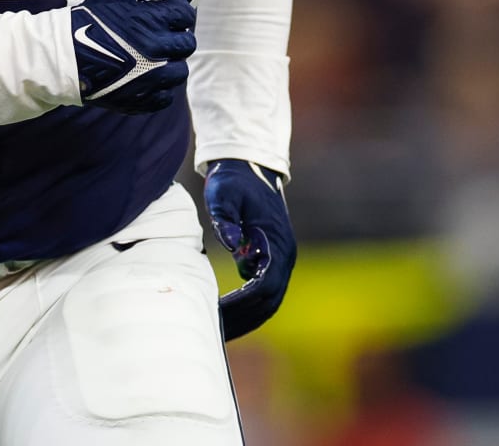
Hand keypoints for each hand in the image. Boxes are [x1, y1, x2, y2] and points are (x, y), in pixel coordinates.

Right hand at [70, 0, 203, 114]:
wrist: (65, 56)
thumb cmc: (94, 17)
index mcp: (155, 20)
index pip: (187, 16)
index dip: (175, 14)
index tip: (161, 17)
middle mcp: (158, 50)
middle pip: (188, 44)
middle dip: (174, 38)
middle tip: (154, 37)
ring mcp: (152, 79)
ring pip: (180, 72)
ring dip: (169, 64)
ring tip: (149, 59)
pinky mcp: (143, 101)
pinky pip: (166, 97)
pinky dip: (157, 89)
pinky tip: (141, 78)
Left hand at [204, 159, 295, 339]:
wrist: (250, 166)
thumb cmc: (233, 180)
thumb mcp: (222, 192)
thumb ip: (225, 218)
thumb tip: (232, 245)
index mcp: (277, 243)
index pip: (263, 285)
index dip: (240, 303)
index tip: (215, 312)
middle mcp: (285, 257)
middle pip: (268, 302)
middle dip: (242, 320)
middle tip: (212, 332)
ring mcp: (281, 261)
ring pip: (268, 303)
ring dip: (246, 320)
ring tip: (217, 332)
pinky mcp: (272, 261)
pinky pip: (263, 293)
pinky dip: (247, 309)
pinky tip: (224, 317)